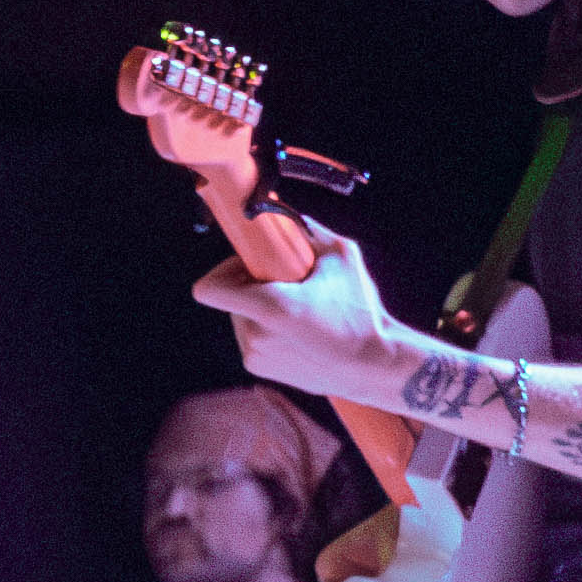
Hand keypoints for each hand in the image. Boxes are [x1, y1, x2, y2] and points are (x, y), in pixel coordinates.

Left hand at [193, 220, 404, 404]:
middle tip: (286, 283)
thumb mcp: (340, 257)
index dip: (224, 269)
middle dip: (250, 285)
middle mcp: (255, 335)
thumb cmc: (360, 313)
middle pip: (229, 297)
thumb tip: (282, 212)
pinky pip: (250, 336)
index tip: (252, 264)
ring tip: (298, 309)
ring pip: (239, 317)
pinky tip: (298, 329)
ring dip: (258, 307)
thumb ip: (306, 230)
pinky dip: (265, 328)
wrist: (372, 367)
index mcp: (270, 307)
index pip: (209, 288)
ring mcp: (255, 355)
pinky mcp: (260, 369)